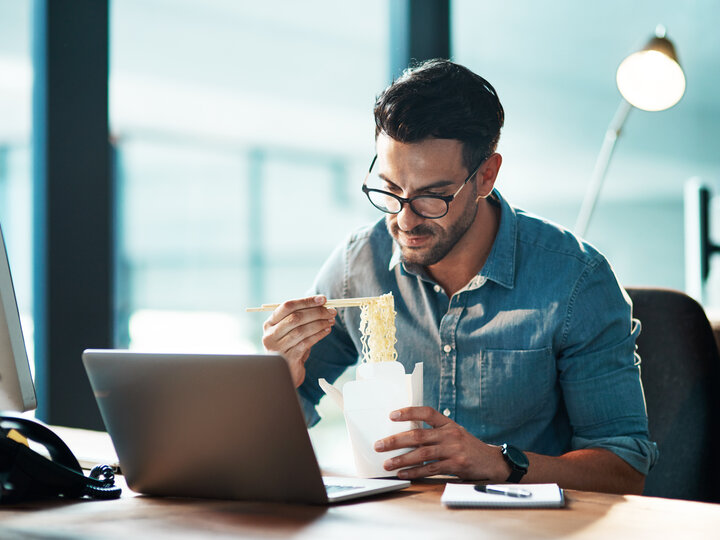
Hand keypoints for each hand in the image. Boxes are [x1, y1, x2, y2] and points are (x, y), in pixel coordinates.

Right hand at [261, 295, 336, 386]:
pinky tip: (326, 331)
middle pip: (295, 317)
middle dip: (316, 312)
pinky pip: (305, 343)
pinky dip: (318, 335)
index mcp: (270, 324)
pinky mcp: (287, 359)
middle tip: (332, 311)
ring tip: (331, 321)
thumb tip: (323, 305)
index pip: (287, 306)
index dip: (306, 301)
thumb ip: (301, 318)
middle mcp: (270, 335)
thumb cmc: (290, 348)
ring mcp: (277, 348)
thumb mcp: (290, 332)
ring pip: (301, 330)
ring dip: (320, 323)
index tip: (323, 299)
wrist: (284, 375)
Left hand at [373, 406, 510, 480]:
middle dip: (395, 440)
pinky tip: (403, 474)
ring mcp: (453, 450)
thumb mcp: (454, 433)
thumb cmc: (467, 446)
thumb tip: (406, 435)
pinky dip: (414, 472)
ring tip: (387, 464)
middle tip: (379, 445)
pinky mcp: (456, 465)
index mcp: (448, 423)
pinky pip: (430, 469)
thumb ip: (435, 432)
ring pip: (422, 453)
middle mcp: (450, 434)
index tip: (391, 415)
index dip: (409, 412)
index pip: (427, 412)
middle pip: (418, 435)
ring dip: (401, 459)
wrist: (491, 461)